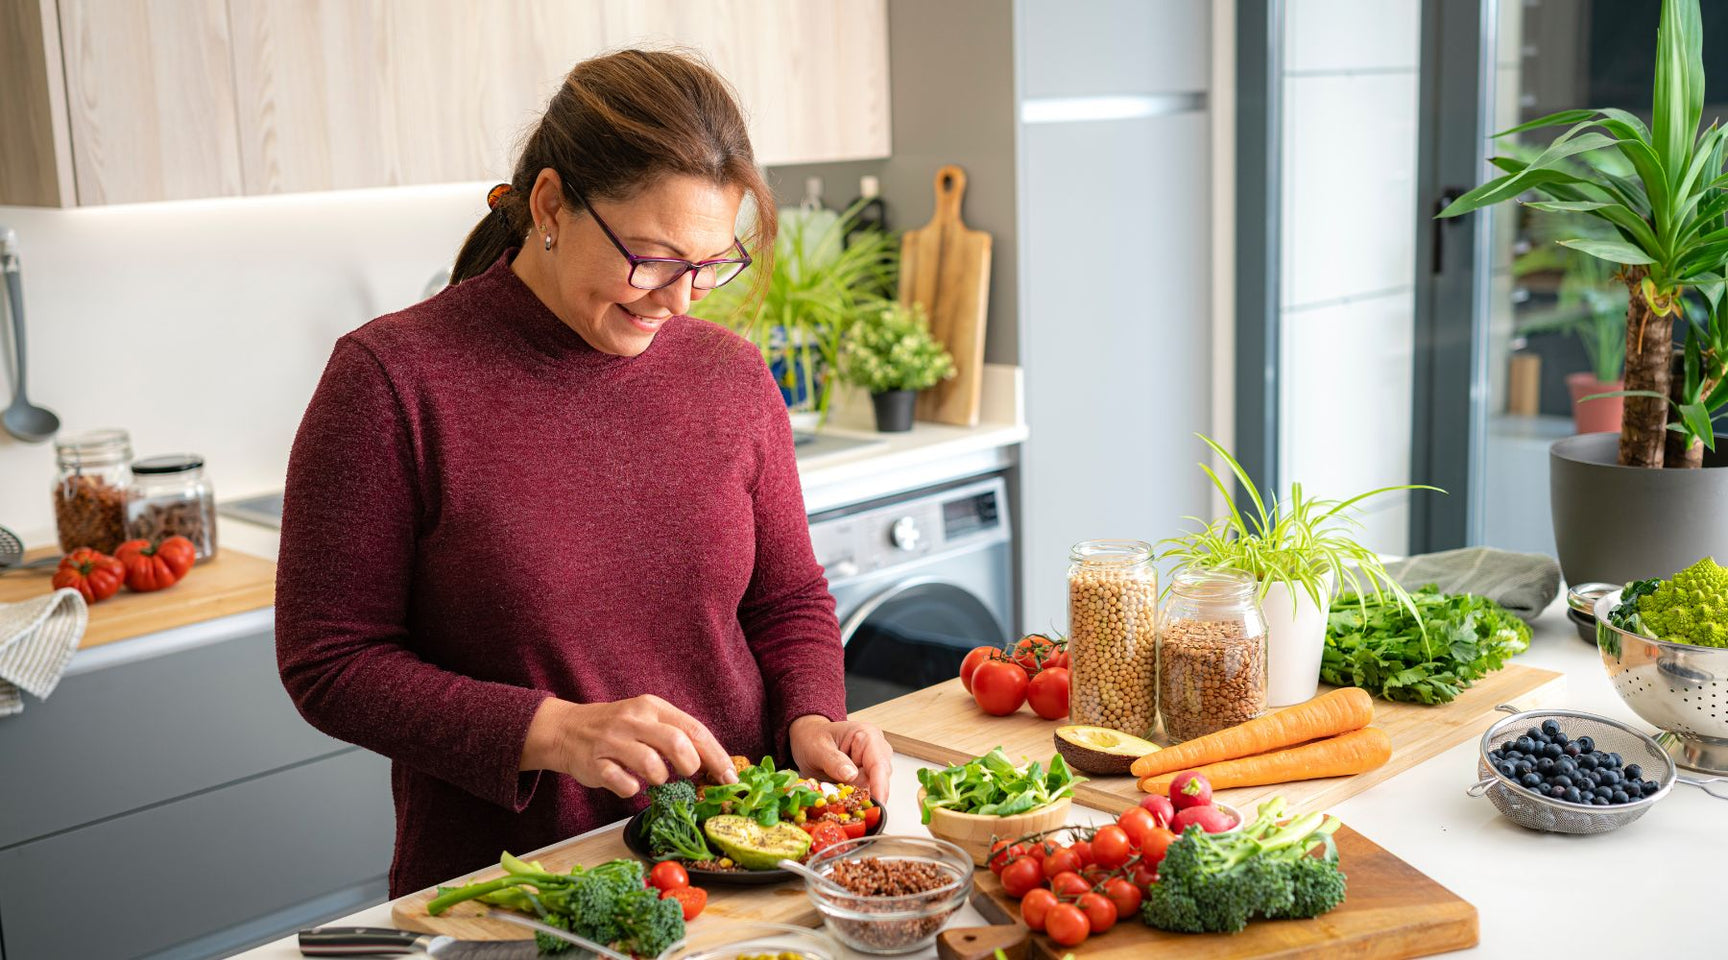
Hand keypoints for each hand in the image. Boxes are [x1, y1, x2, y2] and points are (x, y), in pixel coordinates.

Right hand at [521, 695, 737, 797]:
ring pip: (650, 764)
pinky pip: (623, 783)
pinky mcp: (595, 764)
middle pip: (676, 742)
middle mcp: (634, 720)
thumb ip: (677, 736)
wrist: (566, 729)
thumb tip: (715, 765)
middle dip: (690, 765)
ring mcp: (613, 741)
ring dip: (660, 779)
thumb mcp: (648, 720)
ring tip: (655, 778)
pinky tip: (629, 784)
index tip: (730, 777)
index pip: (694, 729)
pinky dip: (632, 789)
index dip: (716, 756)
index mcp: (653, 707)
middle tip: (688, 774)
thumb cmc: (619, 730)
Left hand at [789, 714, 892, 801]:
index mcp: (867, 735)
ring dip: (858, 795)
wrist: (808, 738)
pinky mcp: (866, 774)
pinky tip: (842, 798)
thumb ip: (833, 761)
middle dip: (866, 793)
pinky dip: (855, 796)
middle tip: (848, 805)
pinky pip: (866, 789)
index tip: (878, 803)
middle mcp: (875, 749)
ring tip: (838, 796)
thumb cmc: (813, 738)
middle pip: (881, 777)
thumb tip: (851, 776)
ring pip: (874, 786)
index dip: (880, 785)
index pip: (878, 763)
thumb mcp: (817, 748)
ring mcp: (872, 762)